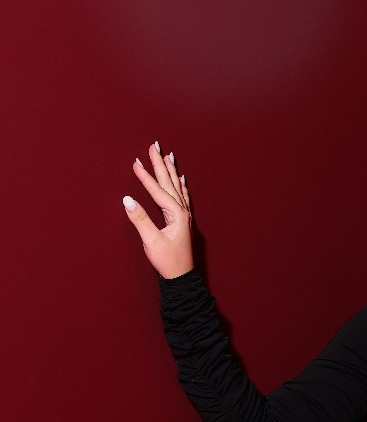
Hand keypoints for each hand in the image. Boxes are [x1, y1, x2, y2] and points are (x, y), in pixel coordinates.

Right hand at [123, 142, 193, 278]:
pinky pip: (182, 196)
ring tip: (168, 155)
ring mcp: (184, 215)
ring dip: (170, 170)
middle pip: (169, 182)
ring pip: (176, 187)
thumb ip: (139, 219)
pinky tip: (181, 179)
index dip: (145, 176)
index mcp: (176, 214)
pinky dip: (180, 185)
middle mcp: (182, 211)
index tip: (136, 162)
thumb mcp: (151, 241)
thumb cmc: (168, 260)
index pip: (158, 190)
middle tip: (155, 145)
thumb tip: (127, 200)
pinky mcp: (182, 221)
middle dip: (161, 163)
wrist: (181, 276)